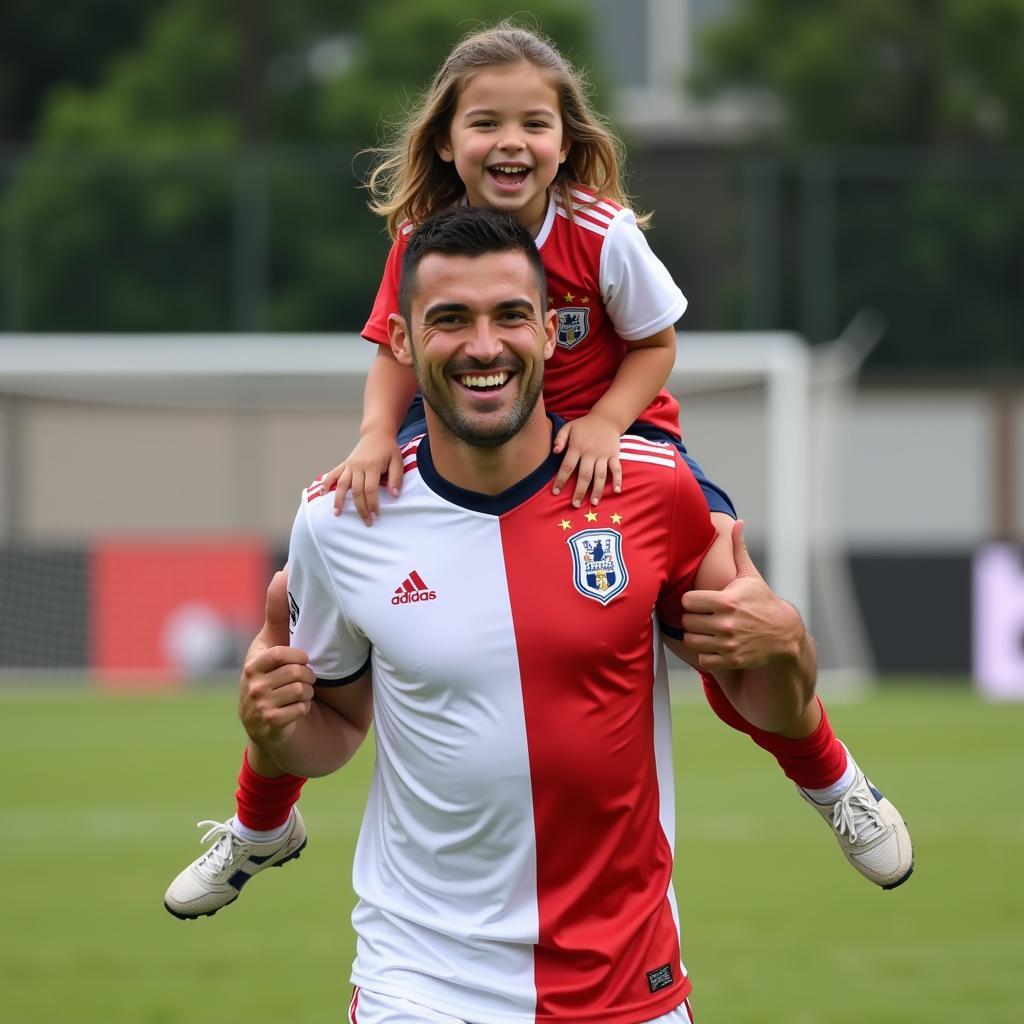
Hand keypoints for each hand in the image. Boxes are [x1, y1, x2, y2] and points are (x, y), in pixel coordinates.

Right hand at [238, 569, 316, 751]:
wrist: (275, 730)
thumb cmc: (277, 680)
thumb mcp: (275, 644)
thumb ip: (278, 611)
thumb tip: (283, 571)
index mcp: (253, 662)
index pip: (282, 654)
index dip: (299, 657)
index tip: (301, 660)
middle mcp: (250, 684)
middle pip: (298, 672)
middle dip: (308, 677)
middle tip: (300, 682)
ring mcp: (257, 707)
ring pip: (301, 690)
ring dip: (306, 694)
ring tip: (297, 696)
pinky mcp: (268, 726)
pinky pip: (301, 709)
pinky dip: (304, 710)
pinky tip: (296, 712)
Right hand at [320, 431, 403, 524]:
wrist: (376, 433)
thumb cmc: (389, 449)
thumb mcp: (398, 460)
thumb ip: (396, 477)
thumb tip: (395, 495)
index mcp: (372, 466)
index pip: (370, 490)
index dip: (372, 504)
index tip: (376, 516)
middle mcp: (358, 466)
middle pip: (356, 491)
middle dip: (360, 508)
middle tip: (366, 522)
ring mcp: (350, 465)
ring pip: (341, 484)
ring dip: (338, 500)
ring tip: (337, 513)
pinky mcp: (345, 464)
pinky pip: (333, 474)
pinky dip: (325, 482)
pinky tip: (321, 492)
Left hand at [550, 413, 622, 506]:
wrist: (606, 418)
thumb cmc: (584, 426)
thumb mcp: (568, 427)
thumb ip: (560, 439)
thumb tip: (554, 452)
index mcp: (577, 447)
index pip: (567, 466)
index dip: (561, 480)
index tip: (555, 492)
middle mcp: (591, 453)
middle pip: (584, 475)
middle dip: (579, 491)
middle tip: (575, 505)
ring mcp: (604, 455)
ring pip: (600, 475)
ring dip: (597, 490)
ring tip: (594, 503)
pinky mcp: (614, 455)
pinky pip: (617, 469)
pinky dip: (618, 480)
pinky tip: (616, 491)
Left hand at [681, 520, 802, 670]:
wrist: (784, 634)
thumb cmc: (762, 601)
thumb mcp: (750, 576)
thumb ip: (738, 550)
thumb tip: (737, 523)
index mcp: (726, 601)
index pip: (688, 601)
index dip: (692, 601)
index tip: (699, 601)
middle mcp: (726, 623)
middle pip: (687, 622)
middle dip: (693, 619)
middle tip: (702, 616)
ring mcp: (728, 643)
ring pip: (691, 641)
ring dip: (696, 637)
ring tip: (705, 630)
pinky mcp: (731, 659)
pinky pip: (703, 659)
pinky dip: (706, 654)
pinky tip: (714, 645)